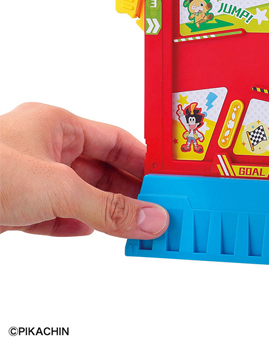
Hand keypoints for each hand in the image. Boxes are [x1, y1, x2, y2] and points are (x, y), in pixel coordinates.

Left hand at [0, 103, 168, 237]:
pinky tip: (90, 231)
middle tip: (156, 208)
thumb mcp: (56, 188)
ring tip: (134, 225)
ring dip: (104, 210)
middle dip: (128, 189)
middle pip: (99, 169)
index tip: (165, 180)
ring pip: (78, 195)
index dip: (142, 159)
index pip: (113, 140)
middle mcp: (42, 148)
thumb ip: (107, 207)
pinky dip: (74, 225)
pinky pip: (54, 215)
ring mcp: (27, 179)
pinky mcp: (13, 207)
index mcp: (55, 125)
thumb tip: (149, 217)